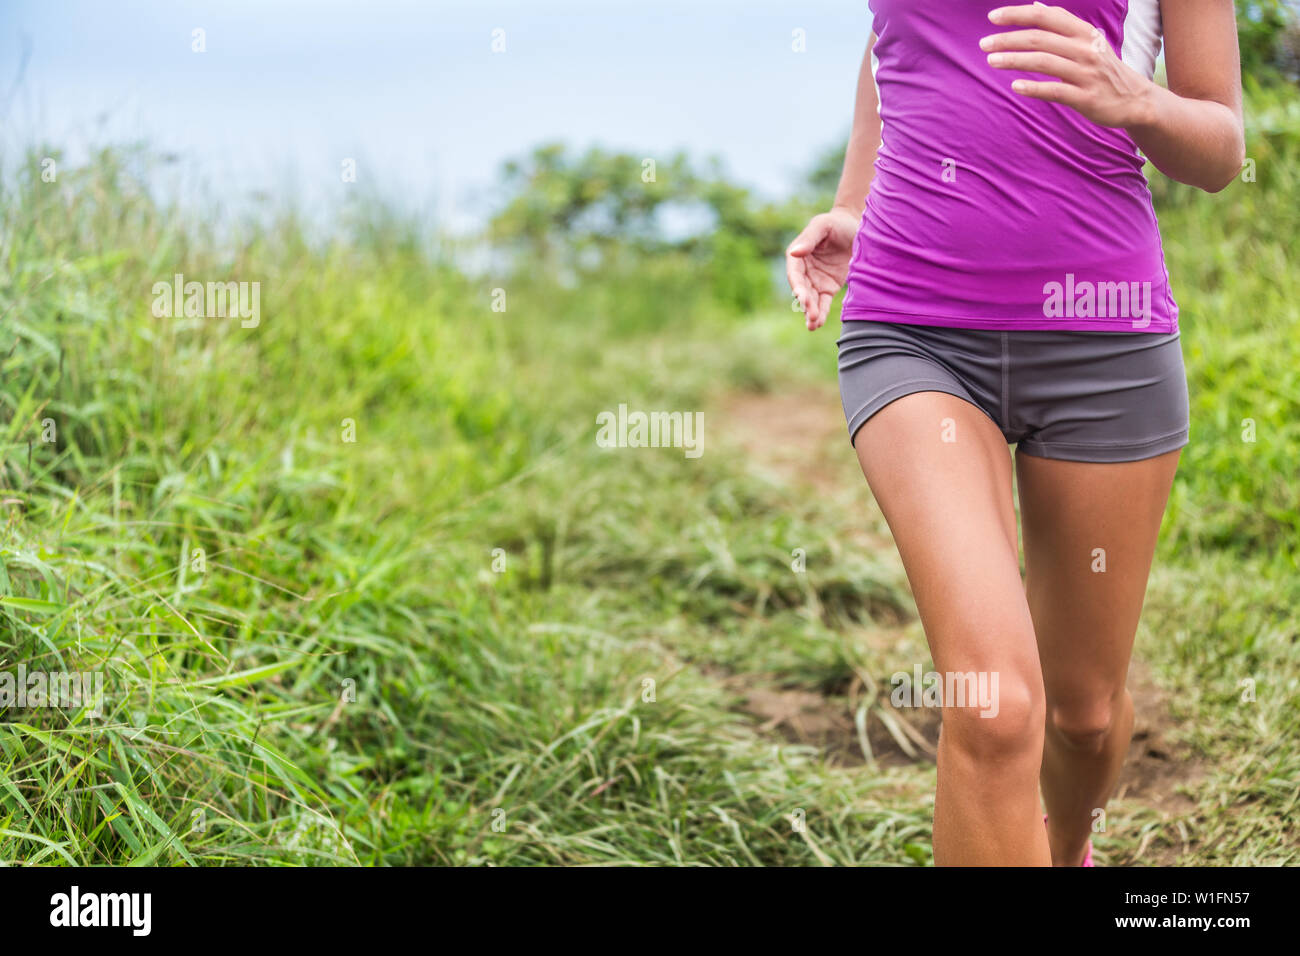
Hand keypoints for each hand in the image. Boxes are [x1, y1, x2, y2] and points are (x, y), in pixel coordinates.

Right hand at [785, 207, 859, 330]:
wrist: (856, 227)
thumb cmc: (837, 222)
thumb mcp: (823, 225)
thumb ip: (809, 238)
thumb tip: (794, 253)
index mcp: (798, 255)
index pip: (795, 274)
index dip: (797, 286)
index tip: (801, 297)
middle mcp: (804, 270)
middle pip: (803, 290)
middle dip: (806, 303)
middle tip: (811, 314)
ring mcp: (816, 281)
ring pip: (811, 300)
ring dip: (811, 313)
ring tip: (813, 325)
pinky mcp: (828, 288)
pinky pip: (823, 302)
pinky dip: (821, 313)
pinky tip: (818, 324)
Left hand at [981, 3, 1155, 128]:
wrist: (1134, 99)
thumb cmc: (1103, 68)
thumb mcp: (1088, 41)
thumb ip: (1062, 25)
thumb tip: (1036, 5)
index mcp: (1084, 32)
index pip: (1046, 16)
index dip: (1018, 14)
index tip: (993, 17)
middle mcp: (1085, 49)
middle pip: (1040, 38)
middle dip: (1008, 39)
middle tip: (983, 44)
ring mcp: (1086, 73)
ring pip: (1043, 62)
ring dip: (1014, 60)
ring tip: (992, 61)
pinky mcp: (1086, 97)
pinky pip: (1055, 90)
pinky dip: (1033, 87)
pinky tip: (1015, 86)